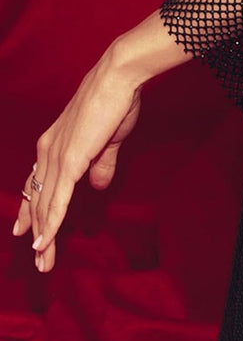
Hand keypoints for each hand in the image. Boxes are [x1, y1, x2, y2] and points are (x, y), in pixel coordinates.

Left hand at [12, 49, 142, 272]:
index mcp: (55, 144)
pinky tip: (45, 243)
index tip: (25, 231)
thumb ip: (101, 164)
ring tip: (43, 262)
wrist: (117, 79)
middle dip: (38, 232)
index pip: (38, 183)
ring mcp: (57, 157)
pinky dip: (51, 224)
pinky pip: (58, 200)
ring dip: (45, 237)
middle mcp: (48, 152)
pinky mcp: (70, 161)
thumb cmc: (115, 102)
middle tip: (38, 260)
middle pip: (39, 200)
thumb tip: (97, 185)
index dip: (32, 210)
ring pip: (46, 206)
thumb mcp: (107, 140)